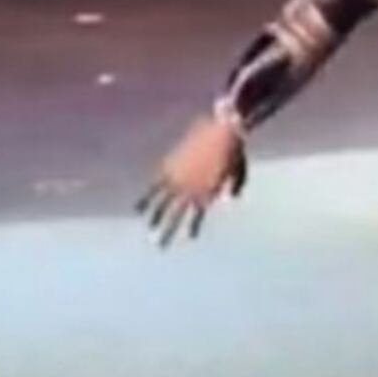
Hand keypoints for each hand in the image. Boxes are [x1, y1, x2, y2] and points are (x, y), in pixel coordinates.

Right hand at [135, 114, 246, 247]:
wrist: (223, 129)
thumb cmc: (234, 149)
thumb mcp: (239, 171)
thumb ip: (237, 185)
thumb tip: (232, 198)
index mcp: (207, 192)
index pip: (198, 215)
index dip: (193, 226)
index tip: (191, 237)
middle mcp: (190, 189)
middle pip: (176, 216)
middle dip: (168, 232)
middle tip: (160, 247)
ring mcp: (178, 179)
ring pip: (162, 203)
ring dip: (156, 217)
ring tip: (151, 230)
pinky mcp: (169, 167)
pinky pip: (154, 187)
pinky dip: (145, 198)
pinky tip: (137, 209)